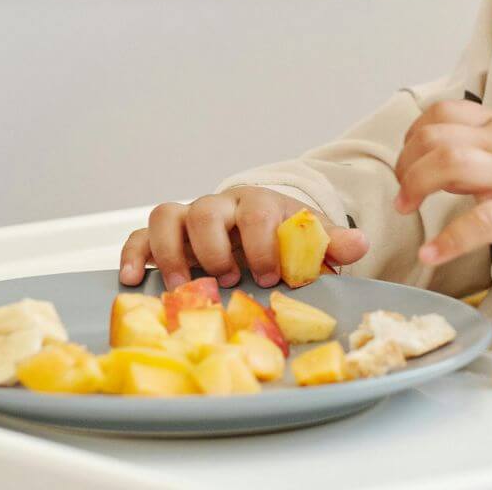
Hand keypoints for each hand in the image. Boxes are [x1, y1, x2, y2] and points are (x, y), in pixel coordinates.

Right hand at [118, 186, 368, 289]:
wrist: (261, 229)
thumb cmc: (284, 238)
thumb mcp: (310, 239)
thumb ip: (330, 242)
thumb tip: (359, 243)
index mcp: (258, 204)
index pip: (255, 212)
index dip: (262, 243)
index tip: (273, 276)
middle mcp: (219, 207)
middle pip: (206, 210)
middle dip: (214, 248)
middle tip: (230, 280)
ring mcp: (188, 220)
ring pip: (167, 215)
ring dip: (171, 253)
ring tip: (182, 287)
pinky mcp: (165, 237)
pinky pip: (139, 236)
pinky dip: (133, 254)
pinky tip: (132, 279)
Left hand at [392, 99, 491, 267]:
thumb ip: (487, 142)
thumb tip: (444, 158)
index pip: (442, 112)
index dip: (413, 135)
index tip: (409, 161)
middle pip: (435, 136)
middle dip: (405, 163)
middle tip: (403, 192)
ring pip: (449, 163)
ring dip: (415, 186)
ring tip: (406, 209)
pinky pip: (478, 224)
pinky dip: (447, 241)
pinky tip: (430, 255)